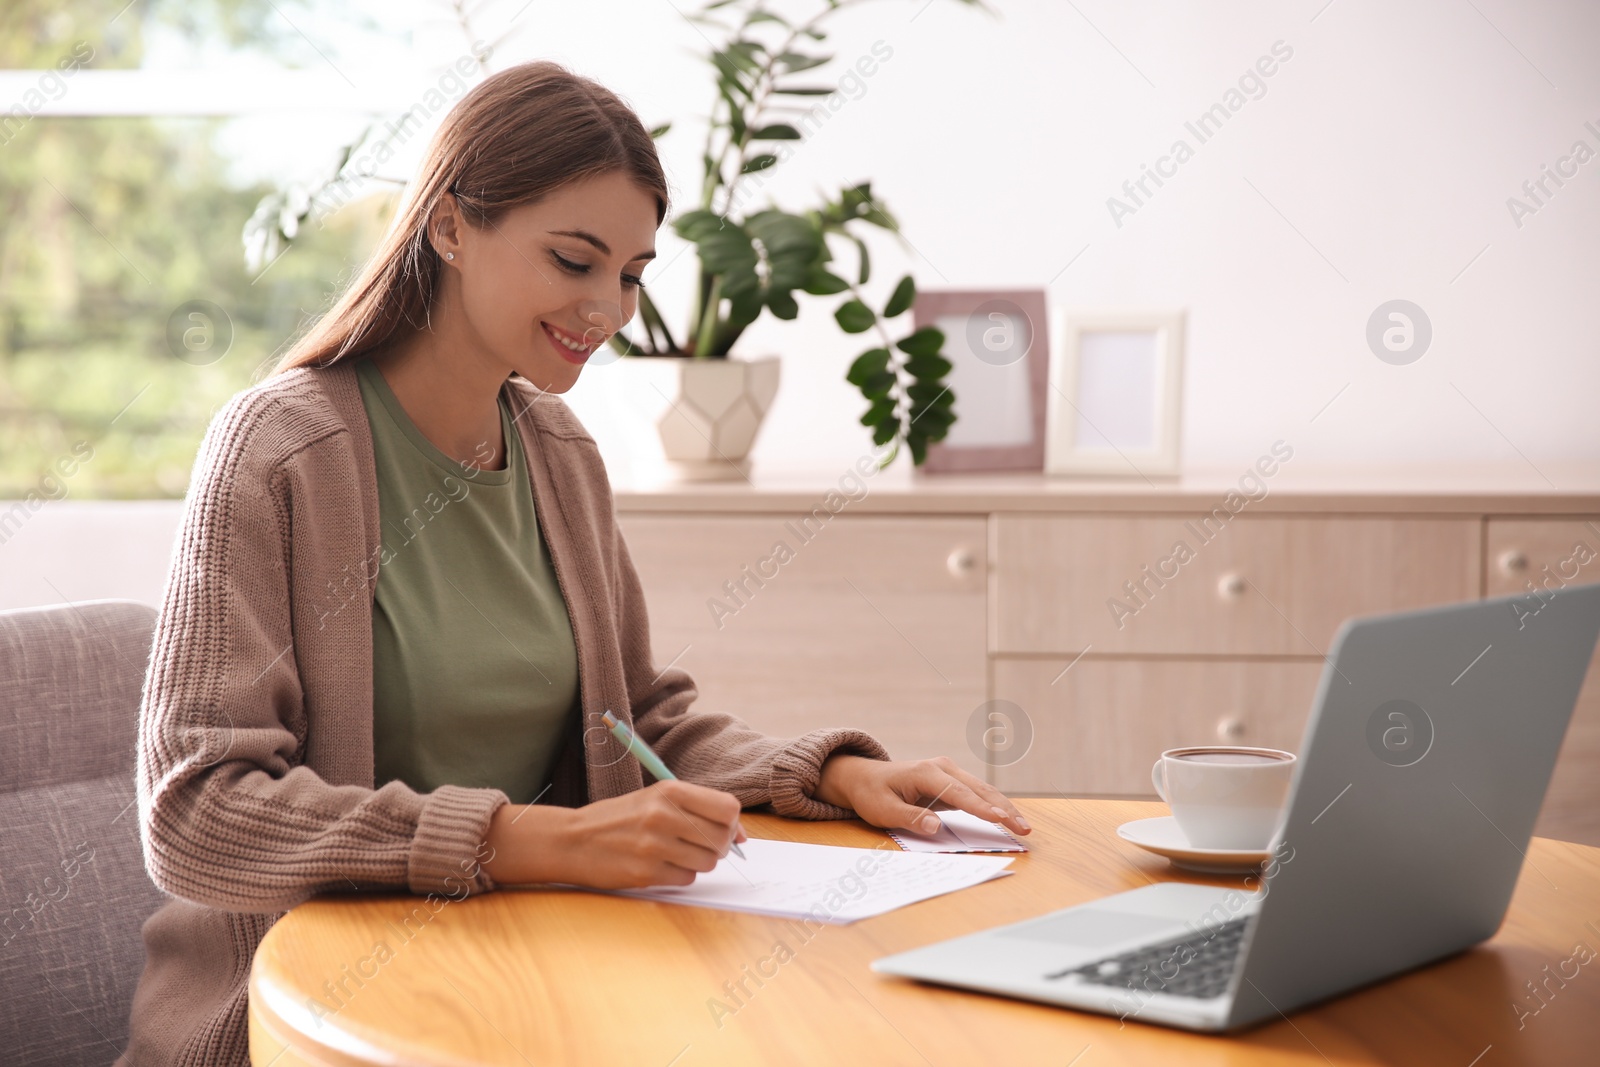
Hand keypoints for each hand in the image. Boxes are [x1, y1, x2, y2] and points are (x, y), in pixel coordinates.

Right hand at [481, 779, 746, 889]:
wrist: (572, 840)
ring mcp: (654, 846)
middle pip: (721, 838)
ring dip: (699, 862)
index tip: (729, 831)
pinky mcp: (646, 874)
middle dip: (718, 846)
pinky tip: (661, 866)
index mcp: (669, 791)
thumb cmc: (618, 818)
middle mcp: (663, 816)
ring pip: (707, 862)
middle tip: (700, 845)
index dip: (733, 823)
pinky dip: (680, 876)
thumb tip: (740, 835)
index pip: (727, 808)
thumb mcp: (655, 798)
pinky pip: (686, 880)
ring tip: (677, 854)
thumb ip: (696, 809)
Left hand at [814, 754, 1031, 837]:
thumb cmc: (872, 794)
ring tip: (1023, 826)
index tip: (1001, 819)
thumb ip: (909, 817)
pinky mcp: (952, 782)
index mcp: (926, 772)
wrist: (864, 778)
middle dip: (1003, 809)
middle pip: (979, 789)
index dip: (981, 807)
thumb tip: (934, 826)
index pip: (959, 792)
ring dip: (1004, 807)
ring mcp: (949, 773)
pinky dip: (994, 806)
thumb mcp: (883, 810)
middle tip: (1024, 828)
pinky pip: (977, 794)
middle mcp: (942, 768)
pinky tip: (1008, 818)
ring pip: (983, 790)